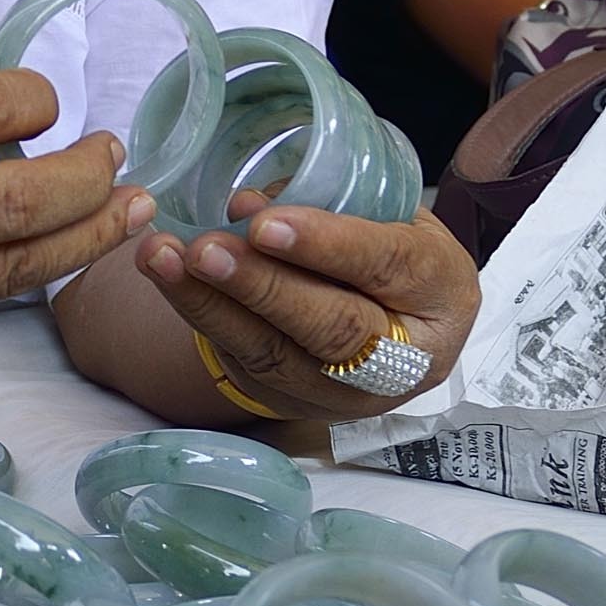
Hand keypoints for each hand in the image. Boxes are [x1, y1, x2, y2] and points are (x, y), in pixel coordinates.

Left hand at [138, 196, 481, 422]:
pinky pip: (241, 358)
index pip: (390, 267)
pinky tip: (165, 275)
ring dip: (209, 303)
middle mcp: (404, 357)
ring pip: (274, 352)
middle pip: (332, 327)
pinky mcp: (293, 401)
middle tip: (204, 250)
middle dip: (262, 287)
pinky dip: (199, 313)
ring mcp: (345, 391)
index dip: (328, 245)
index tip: (266, 223)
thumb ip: (333, 206)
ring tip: (161, 258)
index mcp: (444, 293)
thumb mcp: (390, 218)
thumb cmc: (390, 253)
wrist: (389, 322)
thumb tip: (246, 204)